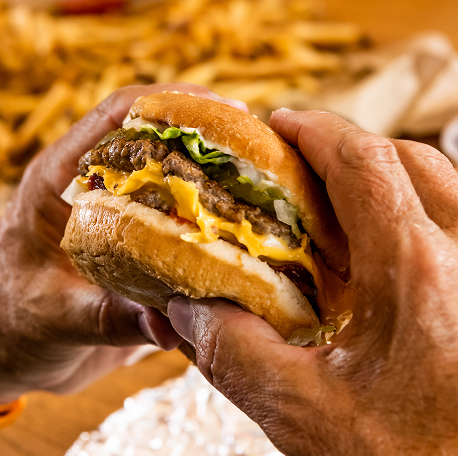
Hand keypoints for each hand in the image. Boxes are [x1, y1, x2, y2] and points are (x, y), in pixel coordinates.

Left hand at [0, 83, 247, 402]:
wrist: (15, 348)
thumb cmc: (14, 325)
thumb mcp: (52, 318)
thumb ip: (107, 317)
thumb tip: (170, 324)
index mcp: (58, 185)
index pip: (112, 119)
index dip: (163, 103)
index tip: (216, 105)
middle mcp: (95, 193)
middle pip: (152, 139)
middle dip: (204, 133)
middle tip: (254, 141)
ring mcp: (120, 219)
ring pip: (171, 179)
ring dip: (213, 174)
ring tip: (261, 178)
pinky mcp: (137, 247)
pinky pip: (180, 224)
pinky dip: (210, 221)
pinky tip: (244, 230)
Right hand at [168, 110, 457, 454]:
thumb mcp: (305, 416)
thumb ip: (236, 356)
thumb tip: (187, 313)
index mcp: (417, 271)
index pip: (363, 162)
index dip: (315, 131)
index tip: (278, 124)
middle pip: (406, 157)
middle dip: (346, 145)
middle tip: (298, 157)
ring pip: (438, 183)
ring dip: (381, 173)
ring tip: (331, 194)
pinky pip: (452, 220)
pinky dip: (411, 208)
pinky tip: (376, 244)